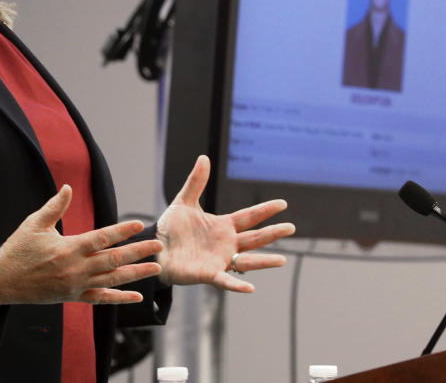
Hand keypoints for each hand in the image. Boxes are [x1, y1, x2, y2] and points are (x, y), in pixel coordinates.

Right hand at [0, 184, 162, 306]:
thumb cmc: (17, 249)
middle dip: (138, 252)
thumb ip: (54, 206)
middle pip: (113, 259)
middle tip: (158, 246)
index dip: (122, 230)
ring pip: (112, 280)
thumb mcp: (34, 223)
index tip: (139, 224)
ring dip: (136, 274)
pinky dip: (119, 298)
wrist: (1, 280)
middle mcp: (76, 268)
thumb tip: (68, 188)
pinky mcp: (73, 297)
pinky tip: (136, 296)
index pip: (102, 238)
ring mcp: (76, 285)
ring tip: (155, 269)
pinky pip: (101, 299)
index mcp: (68, 248)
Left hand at [156, 155, 294, 292]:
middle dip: (273, 233)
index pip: (249, 216)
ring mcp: (219, 260)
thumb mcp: (184, 202)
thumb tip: (204, 157)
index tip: (283, 203)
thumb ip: (196, 182)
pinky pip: (225, 280)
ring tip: (282, 260)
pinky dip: (237, 285)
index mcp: (223, 226)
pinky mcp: (208, 274)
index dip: (265, 210)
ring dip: (264, 261)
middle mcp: (226, 243)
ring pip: (247, 261)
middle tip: (291, 227)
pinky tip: (250, 288)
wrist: (154, 249)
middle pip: (254, 238)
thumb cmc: (170, 228)